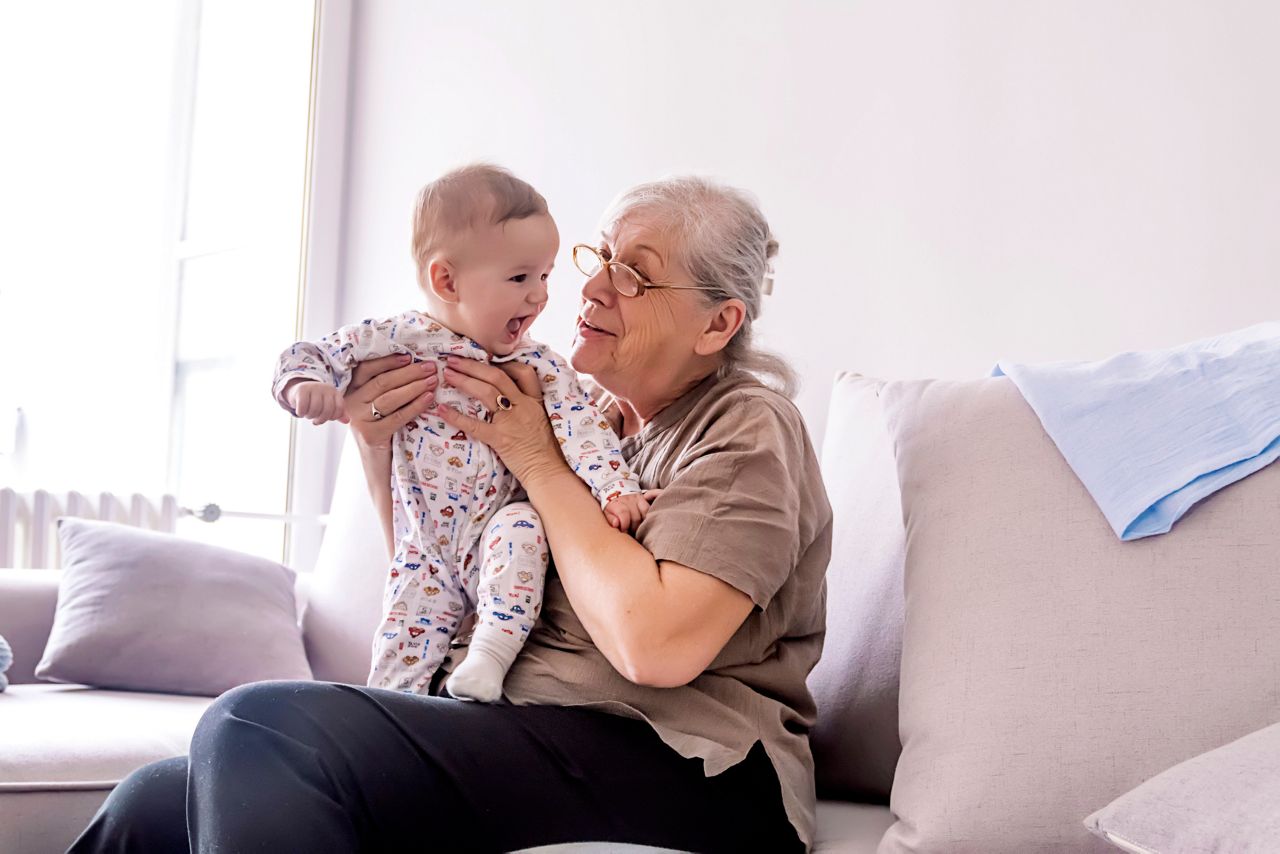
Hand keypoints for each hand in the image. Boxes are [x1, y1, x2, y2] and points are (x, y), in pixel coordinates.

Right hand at [288, 381, 347, 425]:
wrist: (298, 391)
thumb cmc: (316, 401)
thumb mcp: (328, 406)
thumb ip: (338, 414)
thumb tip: (347, 421)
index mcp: (335, 392)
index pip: (339, 408)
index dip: (333, 417)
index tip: (327, 418)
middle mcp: (326, 388)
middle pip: (327, 410)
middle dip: (321, 419)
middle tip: (315, 420)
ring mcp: (314, 387)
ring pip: (315, 409)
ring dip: (310, 416)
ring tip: (308, 415)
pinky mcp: (302, 390)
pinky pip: (303, 407)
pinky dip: (301, 413)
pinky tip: (301, 412)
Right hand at [342, 355, 439, 450]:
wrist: (375, 461)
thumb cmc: (381, 427)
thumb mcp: (378, 404)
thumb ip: (386, 385)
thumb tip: (412, 361)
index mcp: (351, 390)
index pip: (367, 369)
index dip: (388, 361)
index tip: (409, 356)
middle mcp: (351, 402)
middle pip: (382, 382)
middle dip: (409, 372)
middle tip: (430, 367)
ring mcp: (359, 419)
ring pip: (390, 398)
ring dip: (414, 387)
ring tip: (433, 380)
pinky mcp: (371, 434)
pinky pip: (398, 417)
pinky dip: (415, 406)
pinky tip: (429, 399)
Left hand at [434, 356, 564, 487]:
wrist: (549, 472)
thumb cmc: (547, 451)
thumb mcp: (543, 420)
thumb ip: (528, 407)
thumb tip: (508, 397)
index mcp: (535, 401)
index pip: (523, 372)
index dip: (503, 363)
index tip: (487, 361)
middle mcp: (523, 406)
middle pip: (497, 376)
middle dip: (473, 366)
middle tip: (454, 360)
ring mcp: (511, 421)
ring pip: (486, 392)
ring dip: (464, 380)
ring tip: (447, 374)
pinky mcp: (500, 439)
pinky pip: (475, 425)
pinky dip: (456, 416)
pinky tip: (442, 410)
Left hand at [604, 489, 662, 533]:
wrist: (615, 492)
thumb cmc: (611, 508)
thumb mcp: (606, 513)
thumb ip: (611, 519)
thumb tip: (616, 524)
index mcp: (616, 503)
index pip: (624, 513)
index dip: (625, 525)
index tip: (623, 530)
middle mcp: (627, 499)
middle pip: (635, 517)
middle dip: (633, 528)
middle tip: (630, 532)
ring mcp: (636, 499)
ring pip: (644, 514)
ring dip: (641, 524)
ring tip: (637, 528)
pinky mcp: (643, 498)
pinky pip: (648, 509)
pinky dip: (647, 517)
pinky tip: (643, 522)